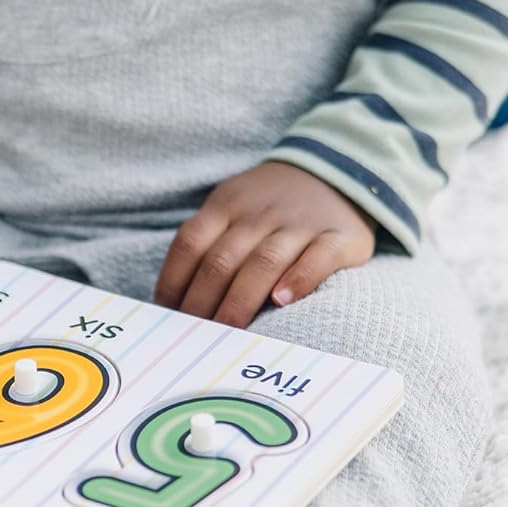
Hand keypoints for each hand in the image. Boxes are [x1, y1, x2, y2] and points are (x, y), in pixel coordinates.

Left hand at [154, 161, 375, 327]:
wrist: (336, 171)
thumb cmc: (269, 207)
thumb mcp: (232, 207)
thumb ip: (208, 243)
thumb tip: (173, 299)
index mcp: (226, 205)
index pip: (189, 244)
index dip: (173, 281)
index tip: (168, 313)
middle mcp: (259, 214)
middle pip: (221, 261)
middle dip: (202, 302)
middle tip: (194, 335)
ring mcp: (300, 224)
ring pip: (263, 263)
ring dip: (239, 301)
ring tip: (226, 331)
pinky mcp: (340, 237)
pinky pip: (318, 259)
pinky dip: (298, 280)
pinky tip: (282, 302)